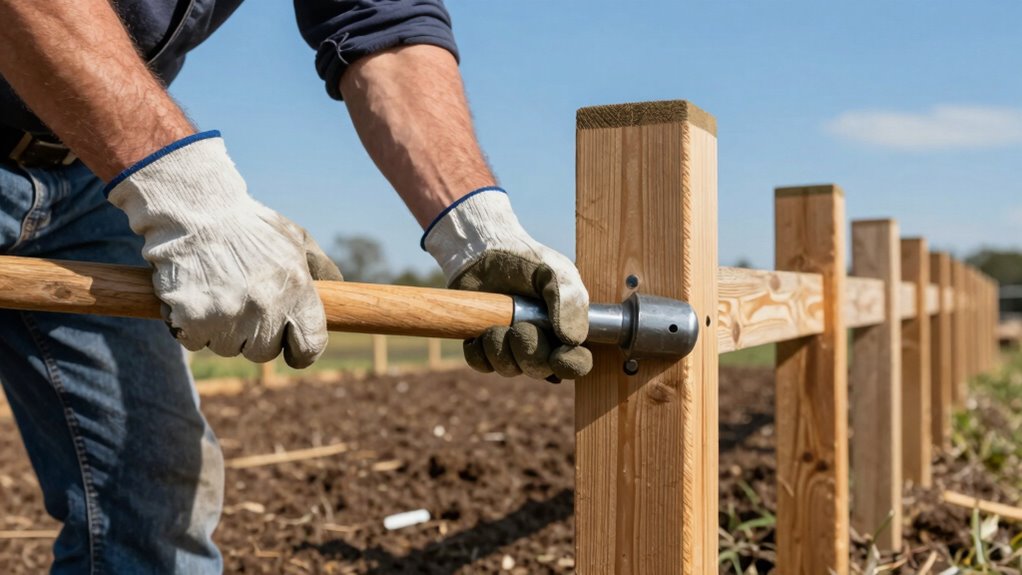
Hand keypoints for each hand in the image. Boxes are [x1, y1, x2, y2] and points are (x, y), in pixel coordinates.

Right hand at [107, 132, 340, 367]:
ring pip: (227, 347)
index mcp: (297, 291)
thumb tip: (340, 292)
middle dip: (254, 335)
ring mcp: (227, 318)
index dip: (301, 351)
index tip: (291, 347)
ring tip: (217, 293)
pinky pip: (194, 341)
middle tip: (243, 304)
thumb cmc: (248, 226)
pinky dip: (191, 326)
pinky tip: (194, 295)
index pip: (310, 347)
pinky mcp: (192, 320)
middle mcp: (265, 309)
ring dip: (221, 330)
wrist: (194, 210)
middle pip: (263, 352)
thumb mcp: (295, 239)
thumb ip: (321, 268)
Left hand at [423, 188, 591, 380]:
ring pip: (509, 369)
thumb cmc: (526, 260)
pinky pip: (482, 364)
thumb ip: (569, 303)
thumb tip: (573, 340)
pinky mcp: (484, 345)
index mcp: (564, 329)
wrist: (485, 250)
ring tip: (496, 326)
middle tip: (519, 327)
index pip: (576, 363)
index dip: (570, 365)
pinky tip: (480, 333)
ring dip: (501, 349)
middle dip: (529, 352)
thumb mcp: (555, 273)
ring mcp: (511, 346)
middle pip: (539, 369)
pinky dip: (479, 352)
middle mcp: (540, 343)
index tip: (558, 355)